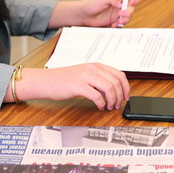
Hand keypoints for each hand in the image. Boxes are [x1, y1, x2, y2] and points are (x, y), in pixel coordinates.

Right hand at [13, 64, 129, 109]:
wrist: (47, 81)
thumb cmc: (65, 80)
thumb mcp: (85, 74)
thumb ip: (99, 79)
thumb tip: (114, 90)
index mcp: (96, 66)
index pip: (119, 75)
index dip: (126, 87)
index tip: (126, 96)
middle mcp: (92, 69)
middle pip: (116, 82)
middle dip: (120, 96)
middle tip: (117, 104)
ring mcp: (85, 77)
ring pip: (109, 88)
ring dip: (112, 100)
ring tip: (109, 106)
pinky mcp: (78, 86)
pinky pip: (97, 96)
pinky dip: (101, 103)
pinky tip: (99, 107)